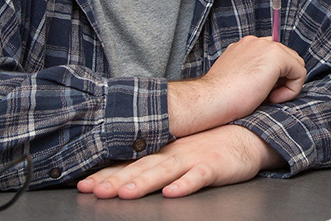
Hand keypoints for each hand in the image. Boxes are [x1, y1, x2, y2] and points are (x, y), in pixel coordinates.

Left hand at [76, 124, 283, 198]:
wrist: (247, 136)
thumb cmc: (210, 145)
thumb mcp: (178, 151)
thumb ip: (154, 161)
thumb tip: (123, 175)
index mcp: (162, 151)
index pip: (129, 164)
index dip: (106, 174)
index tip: (83, 185)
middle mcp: (173, 153)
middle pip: (140, 168)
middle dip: (116, 180)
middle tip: (95, 191)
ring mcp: (194, 158)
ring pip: (165, 171)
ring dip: (144, 182)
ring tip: (125, 193)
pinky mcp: (215, 166)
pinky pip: (199, 176)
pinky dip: (186, 184)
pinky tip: (173, 192)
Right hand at [167, 35, 305, 136]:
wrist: (211, 100)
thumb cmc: (221, 99)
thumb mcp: (240, 81)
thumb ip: (255, 74)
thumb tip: (274, 83)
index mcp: (245, 47)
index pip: (273, 57)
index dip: (274, 78)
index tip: (261, 93)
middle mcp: (256, 42)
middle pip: (287, 58)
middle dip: (282, 80)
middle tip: (266, 97)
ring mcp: (266, 46)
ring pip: (295, 65)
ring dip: (287, 85)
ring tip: (269, 99)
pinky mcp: (276, 56)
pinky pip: (300, 72)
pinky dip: (292, 89)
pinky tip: (273, 98)